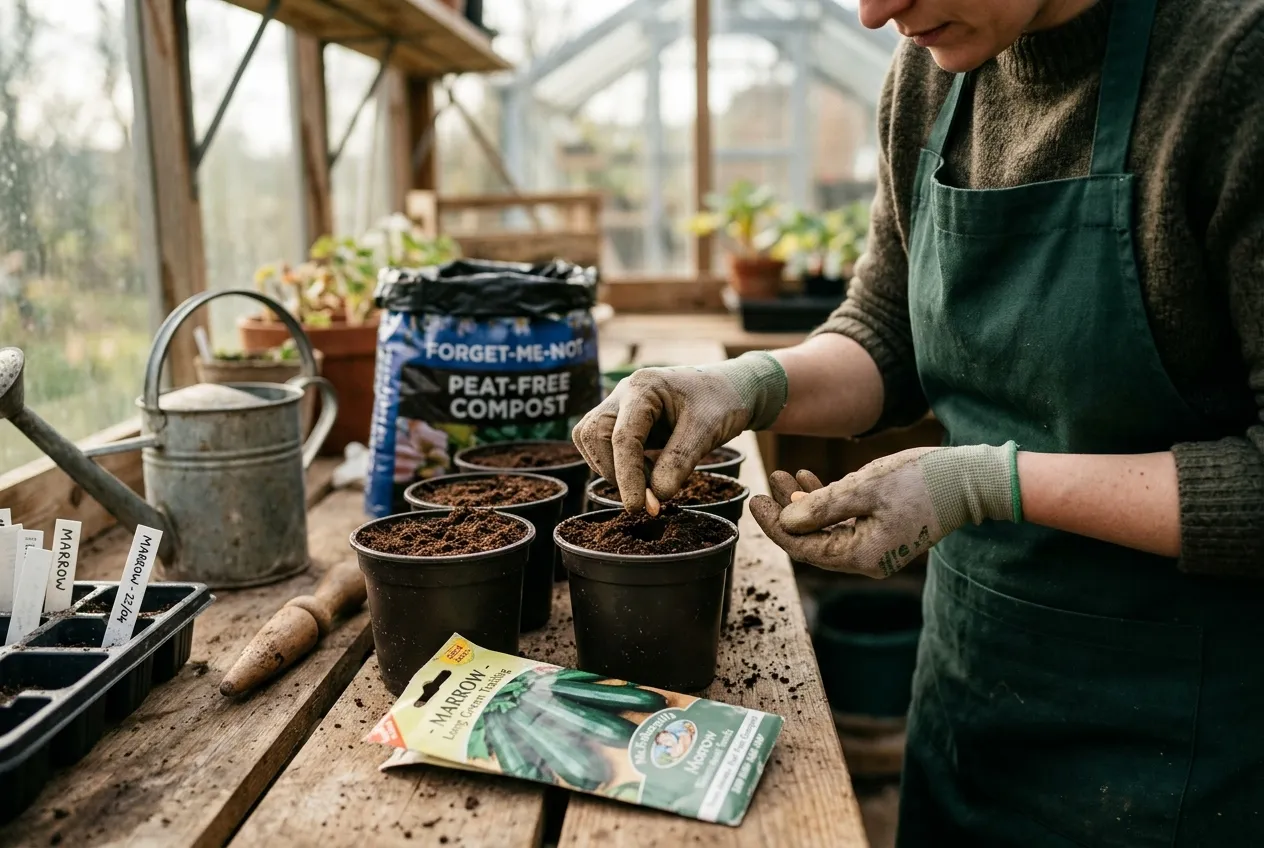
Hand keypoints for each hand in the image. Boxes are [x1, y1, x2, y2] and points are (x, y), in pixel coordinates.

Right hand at [572, 352, 786, 510]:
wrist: (730, 389)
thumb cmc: (722, 402)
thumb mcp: (708, 431)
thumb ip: (680, 462)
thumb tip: (656, 495)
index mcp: (644, 387)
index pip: (622, 437)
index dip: (627, 476)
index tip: (637, 507)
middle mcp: (624, 393)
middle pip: (594, 435)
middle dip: (614, 471)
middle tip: (646, 496)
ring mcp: (621, 405)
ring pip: (591, 440)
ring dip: (613, 469)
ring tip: (649, 482)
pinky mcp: (623, 420)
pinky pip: (604, 444)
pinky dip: (618, 465)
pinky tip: (647, 472)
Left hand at [749, 442, 1018, 576]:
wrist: (969, 479)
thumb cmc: (920, 479)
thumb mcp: (863, 488)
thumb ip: (821, 506)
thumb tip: (786, 522)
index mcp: (862, 556)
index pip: (803, 548)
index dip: (775, 526)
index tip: (755, 501)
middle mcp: (867, 560)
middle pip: (812, 541)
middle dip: (786, 513)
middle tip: (765, 485)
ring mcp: (877, 549)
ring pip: (826, 530)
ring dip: (804, 505)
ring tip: (783, 475)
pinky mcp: (883, 534)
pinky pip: (844, 523)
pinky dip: (826, 504)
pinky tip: (808, 481)